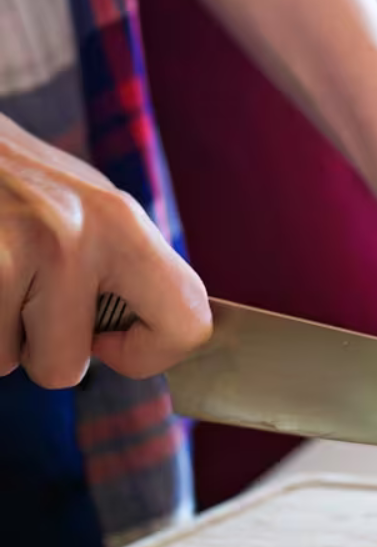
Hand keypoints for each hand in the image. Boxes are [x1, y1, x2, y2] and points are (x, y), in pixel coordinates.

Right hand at [0, 114, 211, 386]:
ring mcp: (10, 253)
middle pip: (65, 368)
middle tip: (31, 305)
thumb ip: (131, 267)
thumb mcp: (90, 205)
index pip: (188, 325)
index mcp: (122, 223)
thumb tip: (171, 336)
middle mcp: (73, 237)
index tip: (111, 339)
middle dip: (43, 354)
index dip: (151, 354)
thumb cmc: (14, 178)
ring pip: (6, 362)